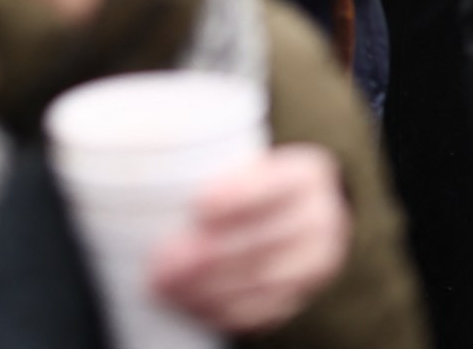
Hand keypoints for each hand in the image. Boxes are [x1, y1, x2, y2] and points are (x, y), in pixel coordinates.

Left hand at [148, 144, 349, 333]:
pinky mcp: (301, 296)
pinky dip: (224, 311)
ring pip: (262, 283)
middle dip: (208, 256)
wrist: (289, 211)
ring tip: (167, 286)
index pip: (273, 185)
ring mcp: (315, 264)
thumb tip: (152, 174)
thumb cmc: (245, 181)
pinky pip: (264, 313)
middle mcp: (320, 220)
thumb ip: (208, 166)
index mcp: (305, 175)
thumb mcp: (238, 159)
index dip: (237, 197)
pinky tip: (191, 304)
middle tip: (163, 262)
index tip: (198, 206)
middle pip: (263, 241)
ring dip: (210, 289)